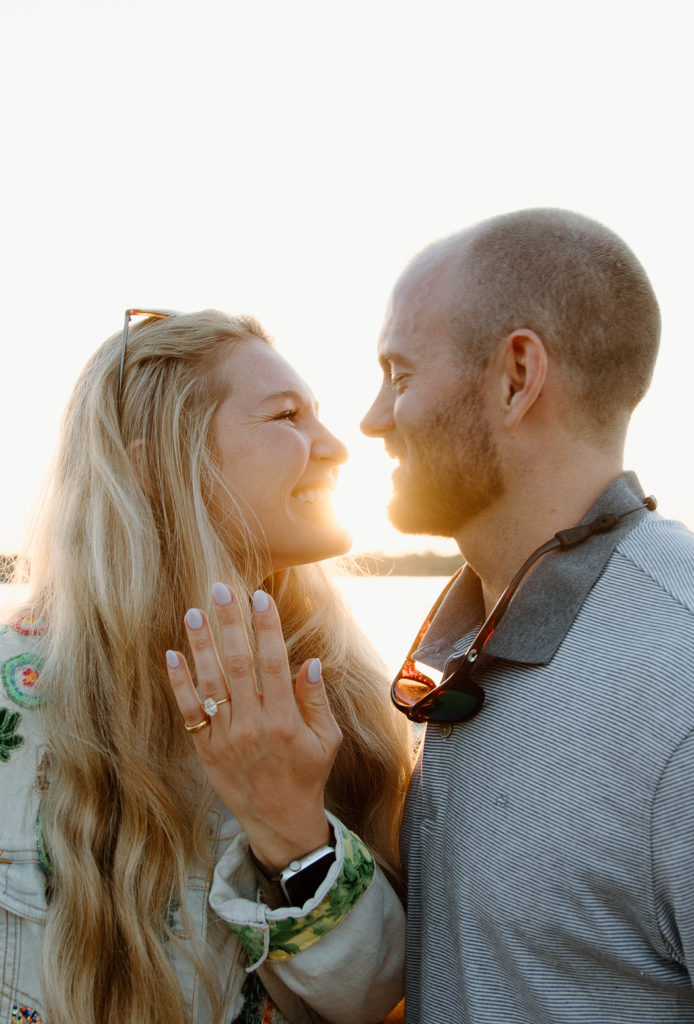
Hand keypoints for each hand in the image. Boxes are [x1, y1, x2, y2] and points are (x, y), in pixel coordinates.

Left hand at [165, 584, 341, 872]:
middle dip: (230, 625)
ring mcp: (226, 738)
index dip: (266, 629)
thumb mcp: (327, 740)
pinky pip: (189, 712)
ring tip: (194, 613)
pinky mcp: (206, 749)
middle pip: (238, 666)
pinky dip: (179, 684)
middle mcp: (253, 726)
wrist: (278, 820)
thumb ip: (316, 700)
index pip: (274, 664)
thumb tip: (310, 661)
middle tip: (221, 590)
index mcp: (285, 721)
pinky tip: (172, 655)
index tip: (259, 598)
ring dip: (201, 646)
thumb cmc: (307, 774)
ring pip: (210, 684)